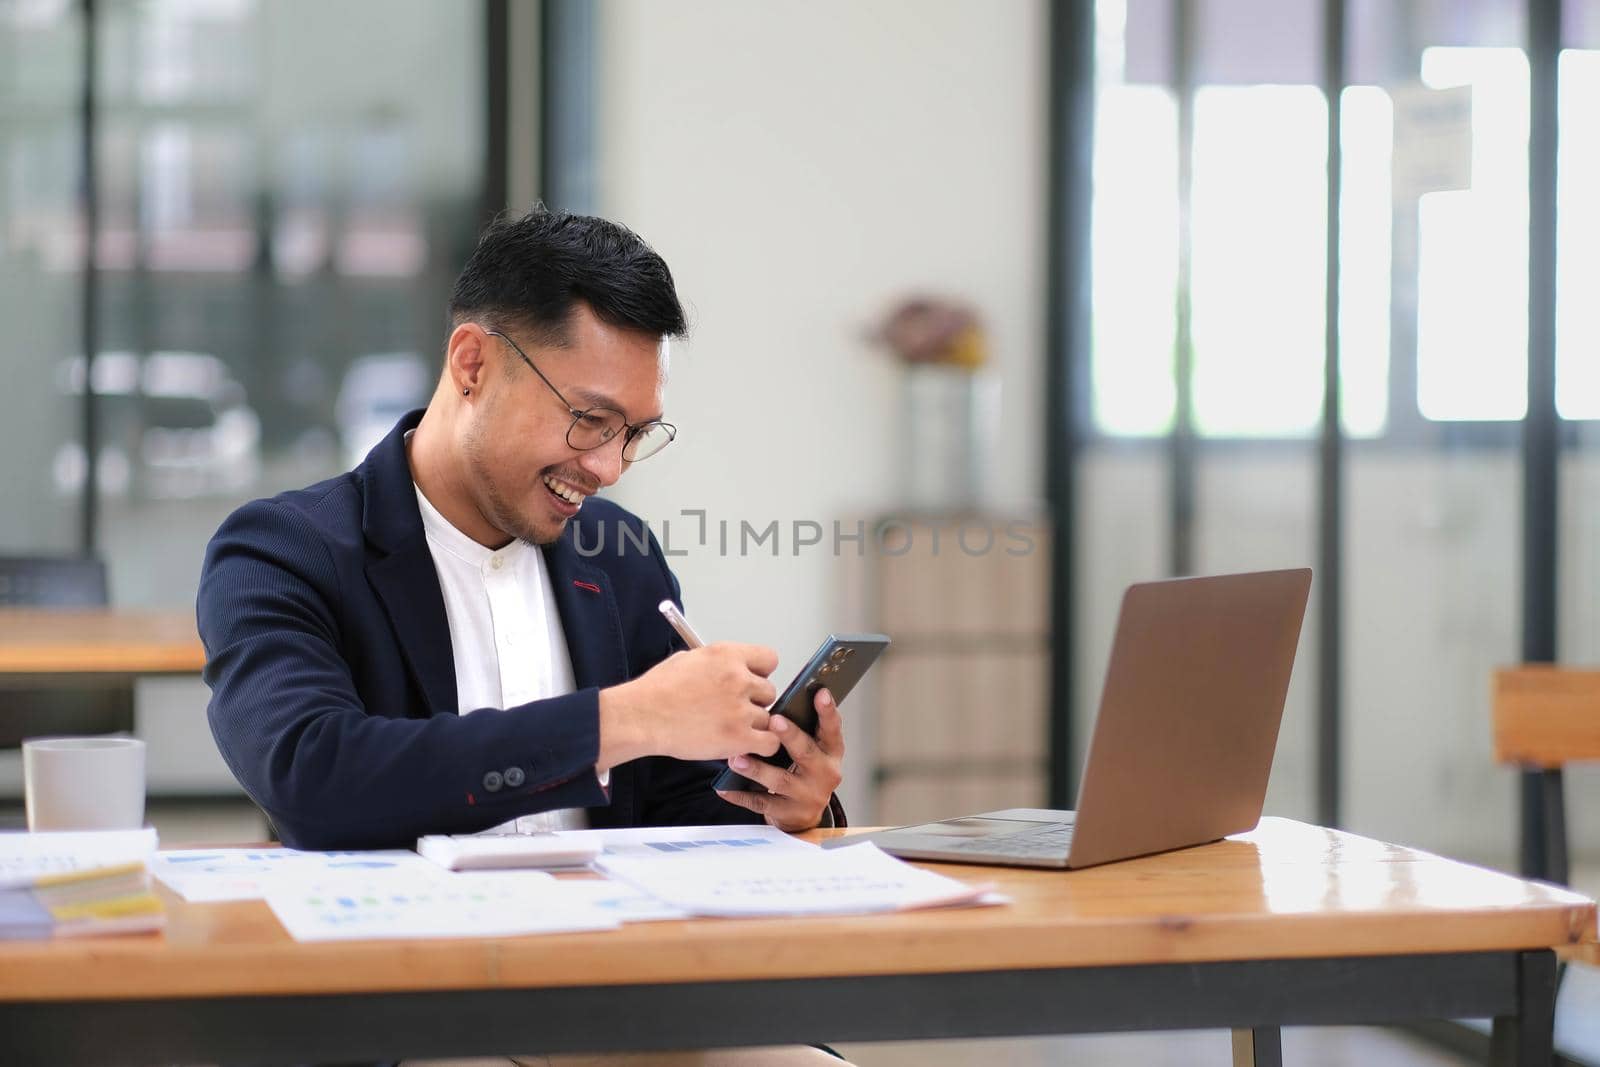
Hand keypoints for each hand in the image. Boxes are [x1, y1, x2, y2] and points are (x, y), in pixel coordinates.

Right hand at [598, 643, 780, 769]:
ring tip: (728, 727)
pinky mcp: (739, 737)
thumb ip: (719, 662)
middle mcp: (738, 679)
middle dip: (754, 701)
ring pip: (767, 718)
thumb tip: (733, 666)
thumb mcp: (689, 659)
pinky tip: (743, 744)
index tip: (751, 681)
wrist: (641, 717)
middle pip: (769, 691)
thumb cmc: (657, 691)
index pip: (769, 659)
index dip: (760, 673)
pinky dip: (760, 746)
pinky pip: (770, 742)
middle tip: (733, 709)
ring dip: (752, 725)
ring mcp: (740, 709)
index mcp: (727, 655)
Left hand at [717, 687, 843, 831]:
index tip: (820, 693)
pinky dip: (740, 794)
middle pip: (806, 753)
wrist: (803, 816)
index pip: (832, 729)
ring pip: (780, 779)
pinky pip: (761, 802)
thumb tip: (779, 702)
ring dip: (757, 768)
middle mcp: (823, 774)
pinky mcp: (788, 813)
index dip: (827, 711)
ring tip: (736, 758)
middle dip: (790, 736)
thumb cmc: (804, 772)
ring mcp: (807, 795)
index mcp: (830, 752)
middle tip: (774, 720)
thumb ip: (802, 730)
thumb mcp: (813, 750)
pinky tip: (724, 786)